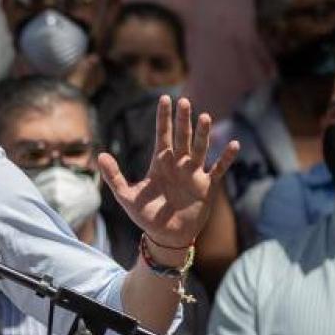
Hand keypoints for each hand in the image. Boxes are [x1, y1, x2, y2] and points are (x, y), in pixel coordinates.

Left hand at [98, 96, 238, 249]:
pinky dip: (226, 158)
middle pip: (182, 137)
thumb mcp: (126, 196)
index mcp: (160, 163)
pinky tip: (233, 144)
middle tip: (184, 101)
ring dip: (203, 134)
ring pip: (200, 149)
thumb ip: (114, 176)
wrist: (165, 236)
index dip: (163, 118)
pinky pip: (218, 170)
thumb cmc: (145, 216)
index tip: (164, 98)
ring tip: (205, 117)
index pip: (163, 135)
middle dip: (182, 120)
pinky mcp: (207, 187)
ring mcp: (194, 174)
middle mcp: (179, 164)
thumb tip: (101, 155)